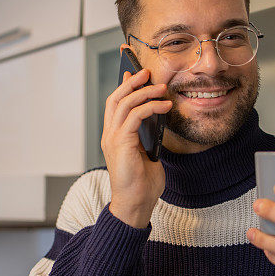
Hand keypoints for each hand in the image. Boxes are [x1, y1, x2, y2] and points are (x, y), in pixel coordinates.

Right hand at [103, 67, 172, 227]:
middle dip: (131, 82)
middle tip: (147, 72)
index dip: (123, 87)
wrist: (136, 203)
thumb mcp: (147, 153)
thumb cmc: (142, 183)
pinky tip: (164, 106)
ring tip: (161, 87)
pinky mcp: (121, 143)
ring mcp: (112, 138)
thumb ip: (147, 136)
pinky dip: (150, 107)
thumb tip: (158, 119)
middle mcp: (109, 135)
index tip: (134, 73)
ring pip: (124, 103)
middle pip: (115, 99)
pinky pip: (134, 116)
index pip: (115, 105)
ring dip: (144, 91)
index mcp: (114, 137)